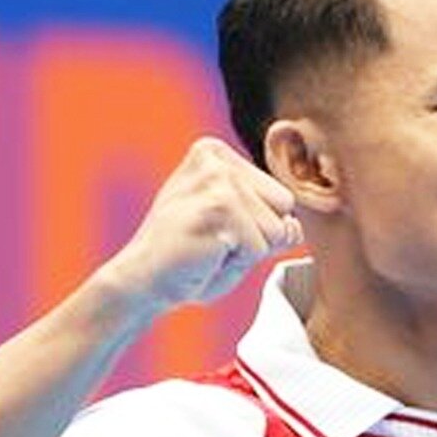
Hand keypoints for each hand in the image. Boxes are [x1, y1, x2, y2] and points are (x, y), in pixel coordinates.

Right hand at [95, 136, 303, 313]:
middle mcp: (216, 159)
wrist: (141, 282)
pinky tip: (202, 257)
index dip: (256, 226)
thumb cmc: (188, 259)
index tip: (214, 230)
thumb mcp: (237, 232)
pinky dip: (235, 264)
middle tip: (212, 243)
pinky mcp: (218, 209)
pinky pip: (259, 249)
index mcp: (216, 154)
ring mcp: (217, 181)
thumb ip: (272, 223)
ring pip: (275, 230)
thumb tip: (295, 227)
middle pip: (283, 207)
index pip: (279, 196)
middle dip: (257, 237)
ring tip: (207, 250)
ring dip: (246, 252)